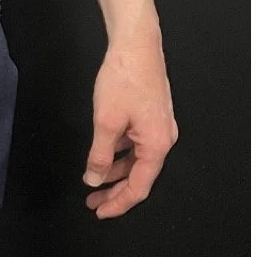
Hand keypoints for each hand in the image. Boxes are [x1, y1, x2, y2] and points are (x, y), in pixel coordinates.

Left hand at [82, 28, 177, 218]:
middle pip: (140, 176)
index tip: (99, 212)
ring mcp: (160, 126)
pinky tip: (104, 153)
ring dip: (116, 172)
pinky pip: (138, 144)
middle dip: (115, 190)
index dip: (119, 203)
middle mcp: (164, 139)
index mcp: (157, 145)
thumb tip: (95, 179)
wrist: (137, 44)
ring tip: (94, 180)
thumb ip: (100, 156)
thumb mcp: (106, 122)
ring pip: (138, 160)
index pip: (139, 187)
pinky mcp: (153, 115)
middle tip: (92, 201)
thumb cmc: (125, 79)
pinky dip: (121, 154)